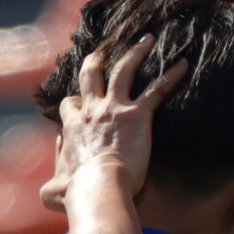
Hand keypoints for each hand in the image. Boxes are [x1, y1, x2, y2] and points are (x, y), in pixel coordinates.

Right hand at [42, 36, 183, 211]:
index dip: (74, 103)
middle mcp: (91, 111)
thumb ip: (51, 185)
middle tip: (104, 51)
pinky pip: (157, 89)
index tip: (78, 104)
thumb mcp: (52, 191)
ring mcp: (115, 109)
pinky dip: (171, 76)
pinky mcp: (137, 115)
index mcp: (72, 127)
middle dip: (97, 60)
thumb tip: (50, 189)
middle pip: (91, 75)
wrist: (97, 189)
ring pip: (123, 69)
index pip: (70, 105)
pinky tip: (184, 64)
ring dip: (135, 52)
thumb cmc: (76, 194)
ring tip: (147, 39)